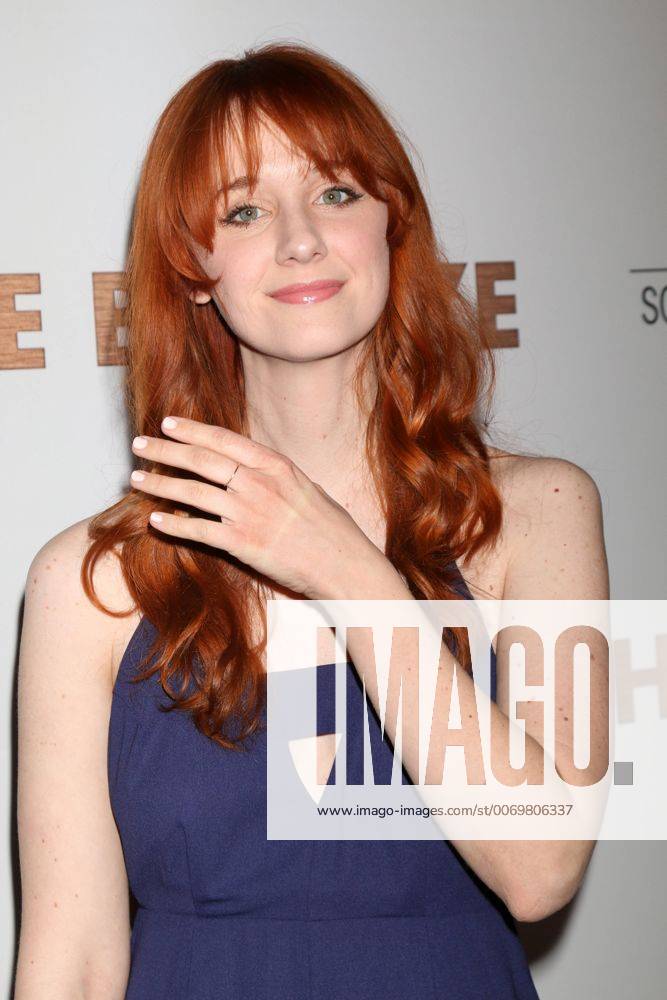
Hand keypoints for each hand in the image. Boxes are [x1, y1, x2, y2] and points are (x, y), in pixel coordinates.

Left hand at [129, 416, 381, 599]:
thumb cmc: (331, 528)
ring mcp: (248, 513)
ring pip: (192, 492)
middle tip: (139, 445)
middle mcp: (258, 483)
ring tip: (136, 479)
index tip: (167, 423)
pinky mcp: (242, 544)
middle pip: (200, 460)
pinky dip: (173, 525)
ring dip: (159, 484)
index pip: (223, 440)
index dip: (191, 430)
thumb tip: (250, 467)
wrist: (344, 564)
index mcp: (275, 465)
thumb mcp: (305, 487)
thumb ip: (274, 476)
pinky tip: (155, 520)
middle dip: (164, 451)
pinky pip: (198, 530)